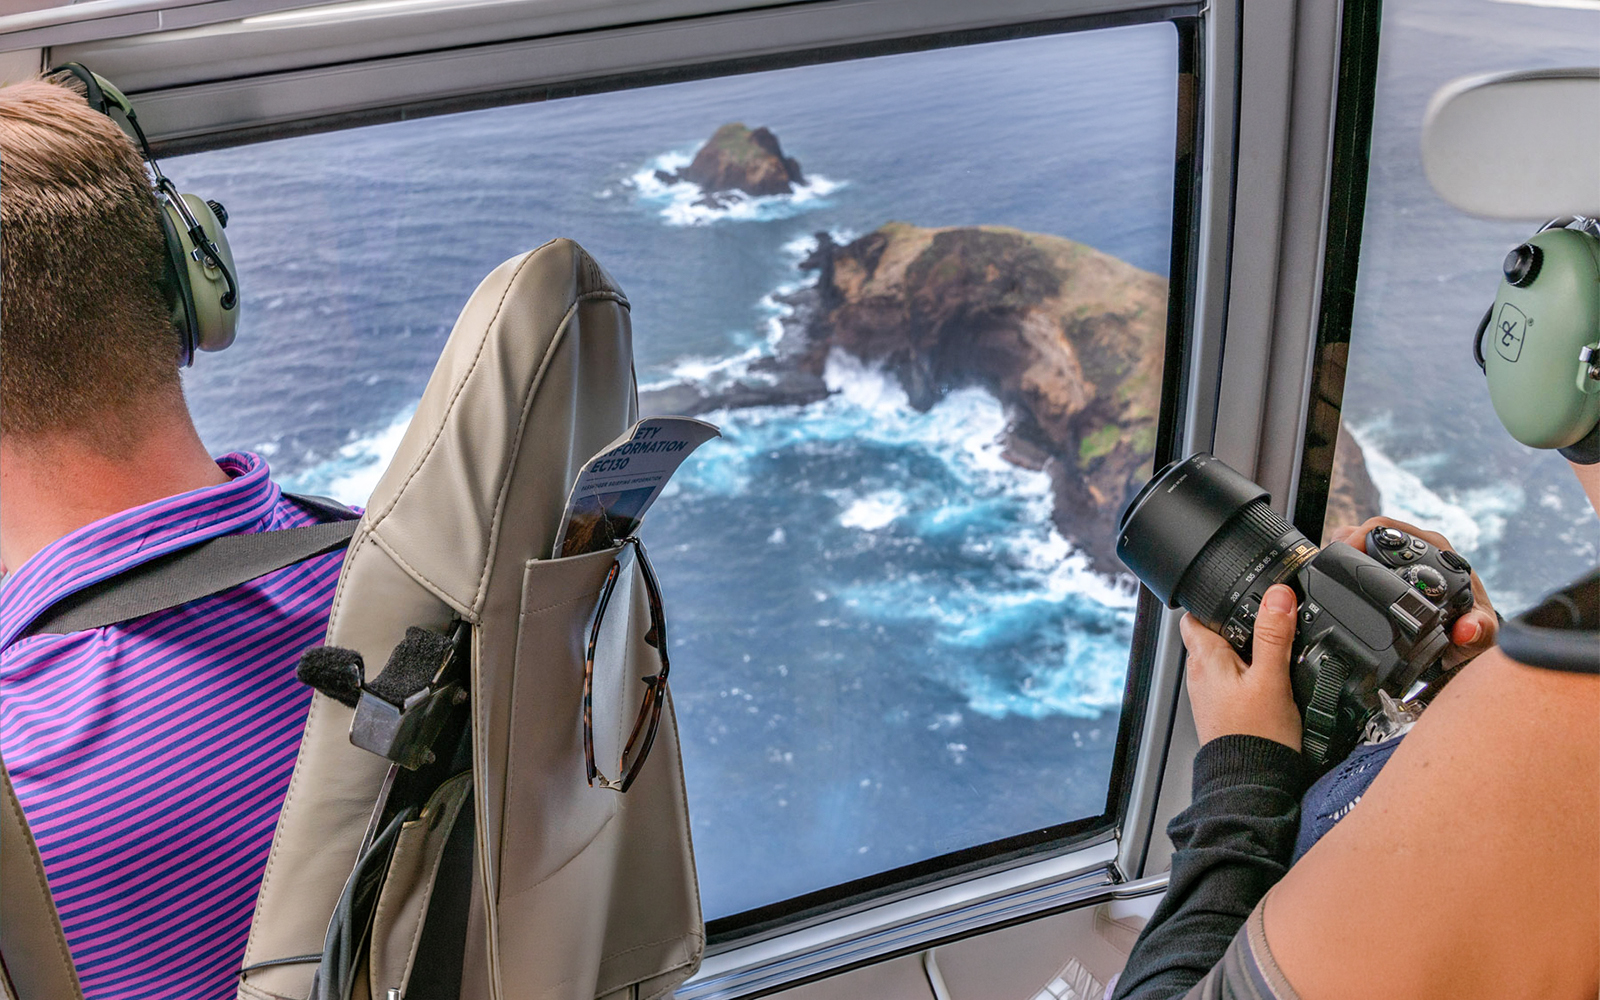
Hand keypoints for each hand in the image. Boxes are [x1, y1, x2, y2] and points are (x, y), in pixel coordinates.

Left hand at [1180, 583, 1302, 751]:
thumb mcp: (1272, 678)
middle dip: (1237, 626)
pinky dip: (1249, 674)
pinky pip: (1232, 680)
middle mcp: (1199, 675)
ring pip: (1224, 658)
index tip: (1241, 596)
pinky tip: (1270, 682)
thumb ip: (1273, 635)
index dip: (1214, 601)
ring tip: (1275, 655)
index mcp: (1204, 659)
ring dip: (1246, 651)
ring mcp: (1208, 694)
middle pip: (1213, 635)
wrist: (1252, 781)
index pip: (1195, 615)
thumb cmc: (1256, 737)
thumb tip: (1278, 596)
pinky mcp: (1221, 710)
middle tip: (1269, 626)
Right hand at [1325, 515, 1497, 665]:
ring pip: (1363, 540)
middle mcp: (1420, 548)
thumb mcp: (1479, 637)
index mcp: (1438, 553)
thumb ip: (1478, 631)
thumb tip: (1466, 629)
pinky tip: (1336, 578)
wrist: (1466, 642)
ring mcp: (1404, 557)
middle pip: (1372, 530)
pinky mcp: (1391, 569)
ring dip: (1344, 551)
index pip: (1394, 529)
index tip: (1346, 552)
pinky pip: (1363, 557)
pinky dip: (1347, 563)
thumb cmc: (1473, 633)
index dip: (1364, 535)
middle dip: (1346, 542)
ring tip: (1327, 571)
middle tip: (1328, 564)